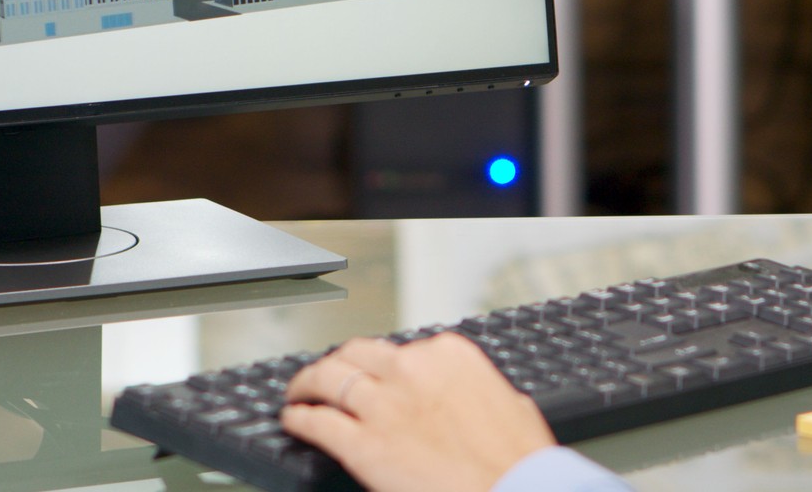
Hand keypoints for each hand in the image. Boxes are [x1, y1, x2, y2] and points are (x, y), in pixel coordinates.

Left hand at [283, 333, 557, 491]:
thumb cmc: (519, 462)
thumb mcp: (509, 404)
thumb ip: (476, 390)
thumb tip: (466, 395)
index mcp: (449, 355)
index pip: (401, 349)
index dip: (383, 366)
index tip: (377, 377)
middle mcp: (411, 370)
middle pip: (356, 354)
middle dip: (338, 363)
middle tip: (327, 374)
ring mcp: (383, 405)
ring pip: (328, 379)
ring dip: (306, 384)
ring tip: (298, 393)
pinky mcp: (363, 444)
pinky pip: (316, 423)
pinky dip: (299, 420)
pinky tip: (293, 421)